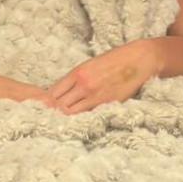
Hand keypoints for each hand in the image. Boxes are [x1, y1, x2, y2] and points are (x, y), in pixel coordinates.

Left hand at [47, 41, 162, 114]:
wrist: (138, 59)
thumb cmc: (114, 60)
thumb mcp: (90, 64)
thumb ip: (76, 78)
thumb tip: (63, 92)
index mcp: (77, 72)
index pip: (53, 92)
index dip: (46, 102)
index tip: (44, 107)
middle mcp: (84, 84)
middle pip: (59, 105)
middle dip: (52, 112)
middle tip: (49, 118)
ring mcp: (95, 95)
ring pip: (71, 113)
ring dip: (65, 117)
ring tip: (61, 122)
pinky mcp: (108, 103)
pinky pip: (88, 115)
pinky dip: (81, 119)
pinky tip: (78, 121)